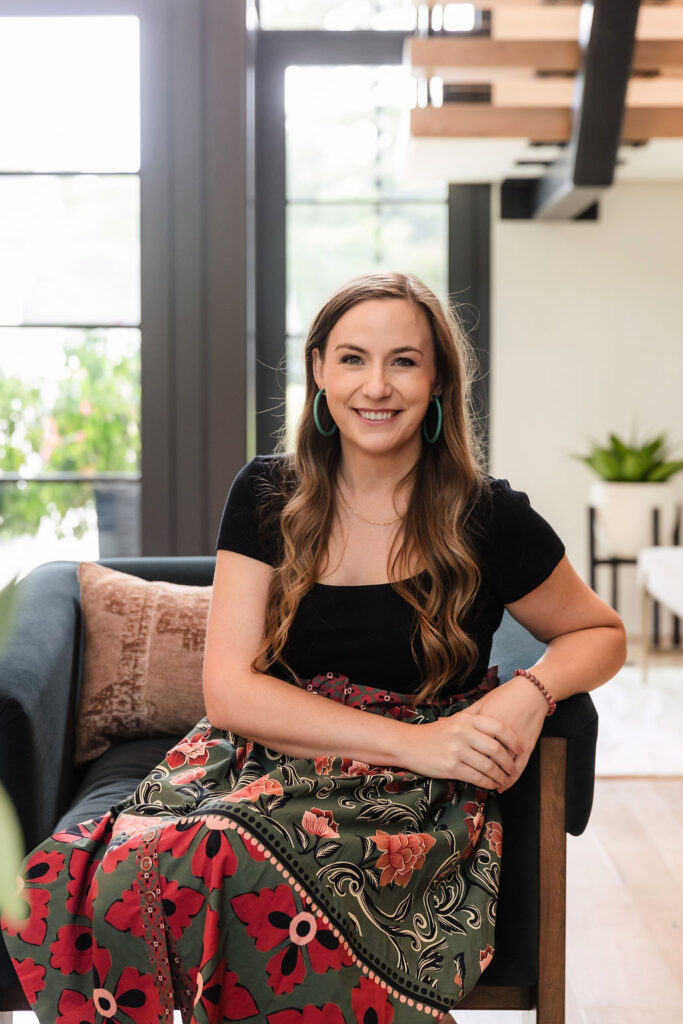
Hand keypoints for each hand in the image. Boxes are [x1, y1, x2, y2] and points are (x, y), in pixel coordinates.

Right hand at [407, 707, 523, 787]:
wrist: (409, 744)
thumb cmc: (436, 733)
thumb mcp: (456, 721)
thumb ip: (477, 722)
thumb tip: (504, 730)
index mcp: (466, 719)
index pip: (498, 728)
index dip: (513, 739)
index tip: (521, 748)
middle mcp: (463, 733)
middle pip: (496, 749)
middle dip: (508, 762)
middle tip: (513, 769)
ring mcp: (457, 751)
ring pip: (488, 766)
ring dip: (500, 776)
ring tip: (505, 779)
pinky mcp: (451, 767)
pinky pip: (477, 777)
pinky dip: (488, 783)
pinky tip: (492, 784)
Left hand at [463, 675, 548, 790]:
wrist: (531, 692)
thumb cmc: (505, 696)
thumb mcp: (482, 703)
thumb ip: (466, 715)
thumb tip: (443, 721)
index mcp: (484, 724)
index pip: (470, 746)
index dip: (462, 758)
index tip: (454, 764)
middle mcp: (499, 736)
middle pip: (485, 759)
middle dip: (478, 772)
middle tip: (470, 779)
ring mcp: (515, 743)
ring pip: (502, 767)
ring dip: (495, 779)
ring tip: (487, 785)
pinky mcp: (527, 747)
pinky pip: (519, 768)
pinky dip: (511, 779)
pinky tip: (503, 786)